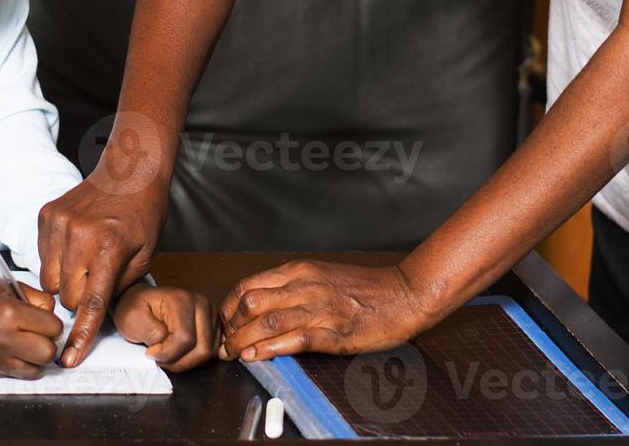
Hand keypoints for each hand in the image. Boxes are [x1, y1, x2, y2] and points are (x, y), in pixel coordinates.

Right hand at [0, 281, 63, 378]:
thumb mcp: (7, 289)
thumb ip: (36, 299)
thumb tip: (54, 315)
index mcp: (9, 313)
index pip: (53, 327)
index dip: (52, 324)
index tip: (45, 321)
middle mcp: (3, 338)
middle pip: (48, 352)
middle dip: (48, 343)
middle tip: (39, 335)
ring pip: (38, 369)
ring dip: (37, 358)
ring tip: (27, 345)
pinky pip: (20, 375)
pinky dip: (24, 367)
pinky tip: (16, 354)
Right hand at [38, 155, 169, 367]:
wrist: (129, 170)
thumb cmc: (143, 213)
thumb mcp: (144, 255)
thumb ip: (119, 288)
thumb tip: (96, 314)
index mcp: (109, 247)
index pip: (90, 303)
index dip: (80, 335)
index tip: (69, 358)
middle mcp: (79, 235)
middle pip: (65, 296)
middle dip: (79, 297)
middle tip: (97, 279)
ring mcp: (58, 223)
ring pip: (48, 280)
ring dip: (65, 280)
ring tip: (85, 260)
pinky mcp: (46, 215)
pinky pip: (41, 255)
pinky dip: (56, 258)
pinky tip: (75, 243)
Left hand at [113, 282, 218, 372]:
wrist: (142, 303)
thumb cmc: (136, 309)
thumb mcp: (131, 318)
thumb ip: (150, 331)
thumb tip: (166, 341)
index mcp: (182, 299)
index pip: (185, 339)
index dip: (167, 353)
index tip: (150, 351)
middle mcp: (202, 304)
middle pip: (202, 349)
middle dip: (178, 361)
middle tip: (159, 356)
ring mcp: (211, 314)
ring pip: (208, 354)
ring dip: (185, 361)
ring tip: (167, 353)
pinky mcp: (214, 325)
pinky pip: (212, 353)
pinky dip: (195, 359)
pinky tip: (180, 352)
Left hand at [218, 261, 431, 361]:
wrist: (402, 294)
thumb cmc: (362, 288)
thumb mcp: (320, 275)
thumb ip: (291, 287)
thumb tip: (260, 305)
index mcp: (298, 271)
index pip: (247, 286)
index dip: (229, 308)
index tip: (226, 324)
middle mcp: (304, 286)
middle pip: (250, 304)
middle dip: (231, 327)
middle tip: (228, 344)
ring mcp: (319, 309)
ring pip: (267, 322)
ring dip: (244, 341)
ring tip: (236, 354)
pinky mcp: (334, 332)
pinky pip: (295, 340)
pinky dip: (270, 349)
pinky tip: (258, 356)